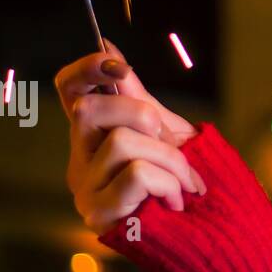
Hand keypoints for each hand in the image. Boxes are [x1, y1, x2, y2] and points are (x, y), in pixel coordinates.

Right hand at [54, 39, 205, 235]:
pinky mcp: (98, 213)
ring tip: (184, 183)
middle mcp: (79, 158)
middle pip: (91, 109)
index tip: (118, 65)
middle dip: (144, 116)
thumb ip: (137, 97)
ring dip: (170, 158)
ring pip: (123, 141)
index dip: (85, 69)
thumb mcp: (163, 131)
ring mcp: (84, 188)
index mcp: (94, 134)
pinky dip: (170, 182)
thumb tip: (107, 46)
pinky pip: (137, 174)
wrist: (204, 225)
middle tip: (169, 144)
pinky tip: (176, 201)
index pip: (68, 90)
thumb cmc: (179, 176)